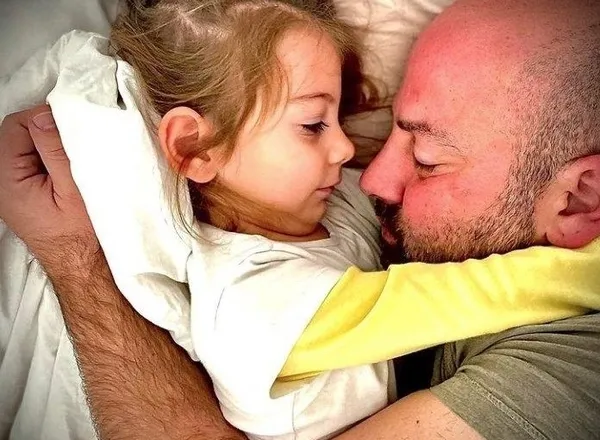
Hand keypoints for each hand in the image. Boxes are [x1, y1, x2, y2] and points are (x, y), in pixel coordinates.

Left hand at [0, 105, 98, 271]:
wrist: (83, 267)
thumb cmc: (82, 236)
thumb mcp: (74, 189)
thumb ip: (56, 151)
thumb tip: (45, 117)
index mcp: (8, 179)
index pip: (17, 126)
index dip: (46, 119)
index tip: (74, 126)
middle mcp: (3, 182)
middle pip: (19, 134)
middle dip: (49, 131)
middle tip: (78, 142)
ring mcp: (13, 187)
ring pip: (28, 146)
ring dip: (53, 144)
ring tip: (76, 158)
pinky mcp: (25, 192)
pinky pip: (34, 161)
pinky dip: (52, 157)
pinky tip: (70, 168)